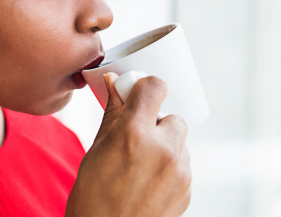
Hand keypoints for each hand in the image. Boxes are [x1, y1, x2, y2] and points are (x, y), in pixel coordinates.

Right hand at [65, 73, 190, 216]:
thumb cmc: (92, 198)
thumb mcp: (96, 149)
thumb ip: (112, 113)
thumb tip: (113, 82)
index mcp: (134, 133)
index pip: (155, 88)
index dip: (146, 88)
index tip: (139, 94)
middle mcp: (163, 148)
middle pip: (173, 117)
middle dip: (157, 124)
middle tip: (137, 139)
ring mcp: (179, 171)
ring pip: (180, 142)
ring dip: (165, 146)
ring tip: (140, 167)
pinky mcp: (188, 189)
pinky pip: (183, 165)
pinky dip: (170, 167)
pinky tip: (148, 183)